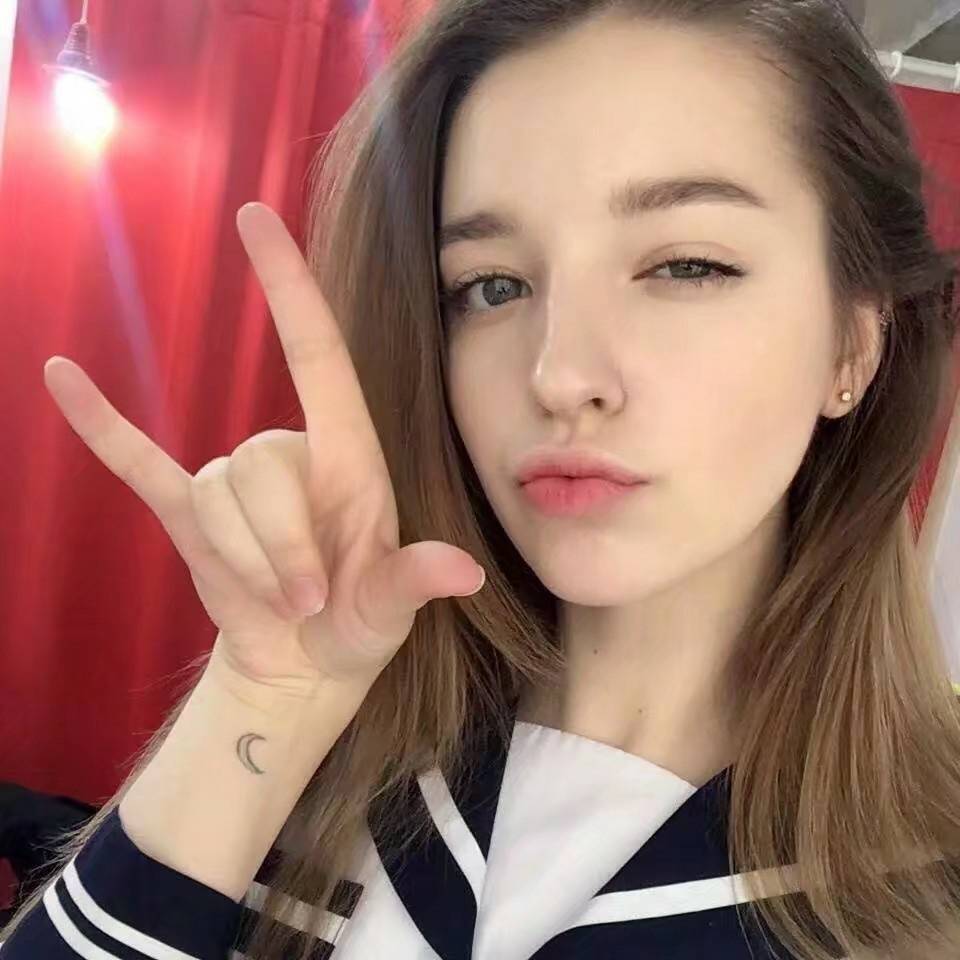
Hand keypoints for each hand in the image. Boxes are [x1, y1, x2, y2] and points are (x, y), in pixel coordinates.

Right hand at [42, 202, 484, 696]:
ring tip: (281, 601)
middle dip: (279, 549)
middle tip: (309, 600)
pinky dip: (102, 430)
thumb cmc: (362, 621)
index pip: (317, 353)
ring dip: (244, 562)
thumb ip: (415, 581)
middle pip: (257, 471)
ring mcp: (234, 484)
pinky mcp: (188, 516)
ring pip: (214, 497)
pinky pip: (139, 465)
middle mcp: (290, 455)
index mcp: (348, 456)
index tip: (257, 214)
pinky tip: (59, 378)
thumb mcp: (393, 605)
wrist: (306, 663)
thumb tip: (462, 572)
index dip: (289, 286)